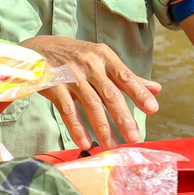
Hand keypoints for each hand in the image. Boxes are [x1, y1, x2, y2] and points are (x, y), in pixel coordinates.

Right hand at [21, 36, 161, 148]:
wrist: (37, 49)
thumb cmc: (74, 56)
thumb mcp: (100, 60)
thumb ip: (126, 76)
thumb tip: (156, 89)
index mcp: (103, 56)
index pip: (125, 77)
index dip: (140, 93)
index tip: (153, 109)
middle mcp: (89, 64)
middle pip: (110, 94)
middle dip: (123, 117)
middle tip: (134, 137)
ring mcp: (71, 75)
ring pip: (91, 104)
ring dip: (102, 127)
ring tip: (111, 145)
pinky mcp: (54, 85)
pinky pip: (68, 110)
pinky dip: (77, 127)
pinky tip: (84, 142)